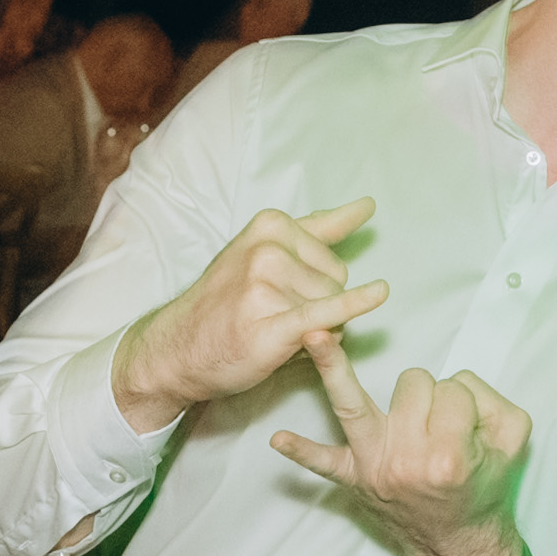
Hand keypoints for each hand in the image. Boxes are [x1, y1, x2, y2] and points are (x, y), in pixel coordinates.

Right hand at [112, 199, 384, 429]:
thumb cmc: (224, 302)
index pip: (329, 253)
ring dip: (318, 330)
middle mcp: (269, 249)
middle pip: (337, 280)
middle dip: (318, 305)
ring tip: (273, 333)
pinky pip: (325, 312)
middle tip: (272, 317)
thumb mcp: (260, 249)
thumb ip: (316, 229)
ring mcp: (268, 284)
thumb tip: (367, 206)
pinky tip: (379, 294)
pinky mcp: (272, 322)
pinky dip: (354, 305)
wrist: (177, 349)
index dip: (317, 283)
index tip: (317, 265)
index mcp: (269, 226)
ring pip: (334, 307)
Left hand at [271, 339, 530, 555]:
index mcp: (448, 454)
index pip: (452, 391)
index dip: (463, 402)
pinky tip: (279, 441)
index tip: (468, 428)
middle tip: (439, 427)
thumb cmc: (483, 490)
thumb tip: (456, 382)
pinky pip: (323, 464)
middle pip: (412, 385)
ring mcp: (375, 469)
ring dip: (334, 369)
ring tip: (314, 335)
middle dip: (429, 395)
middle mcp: (406, 460)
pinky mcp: (355, 480)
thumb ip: (493, 401)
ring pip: (358, 401)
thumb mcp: (513, 443)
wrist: (460, 545)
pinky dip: (303, 453)